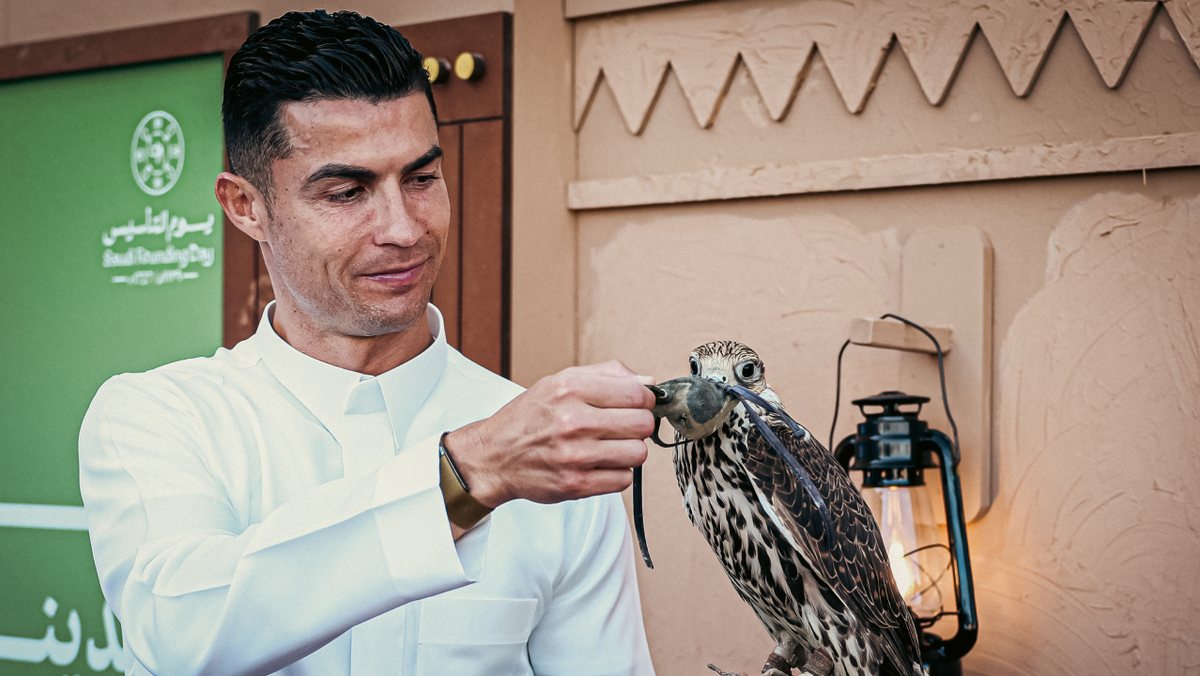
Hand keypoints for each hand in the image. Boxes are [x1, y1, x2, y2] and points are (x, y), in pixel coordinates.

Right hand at [442, 361, 656, 507]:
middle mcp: (572, 420)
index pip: (637, 393)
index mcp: (570, 388)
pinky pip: (624, 479)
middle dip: (639, 425)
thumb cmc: (530, 417)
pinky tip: (599, 464)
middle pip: (642, 424)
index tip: (638, 404)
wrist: (493, 456)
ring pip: (638, 453)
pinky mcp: (575, 484)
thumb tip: (649, 383)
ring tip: (610, 446)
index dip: (645, 400)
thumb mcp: (559, 382)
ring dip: (629, 450)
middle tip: (624, 427)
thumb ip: (606, 376)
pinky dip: (617, 473)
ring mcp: (574, 455)